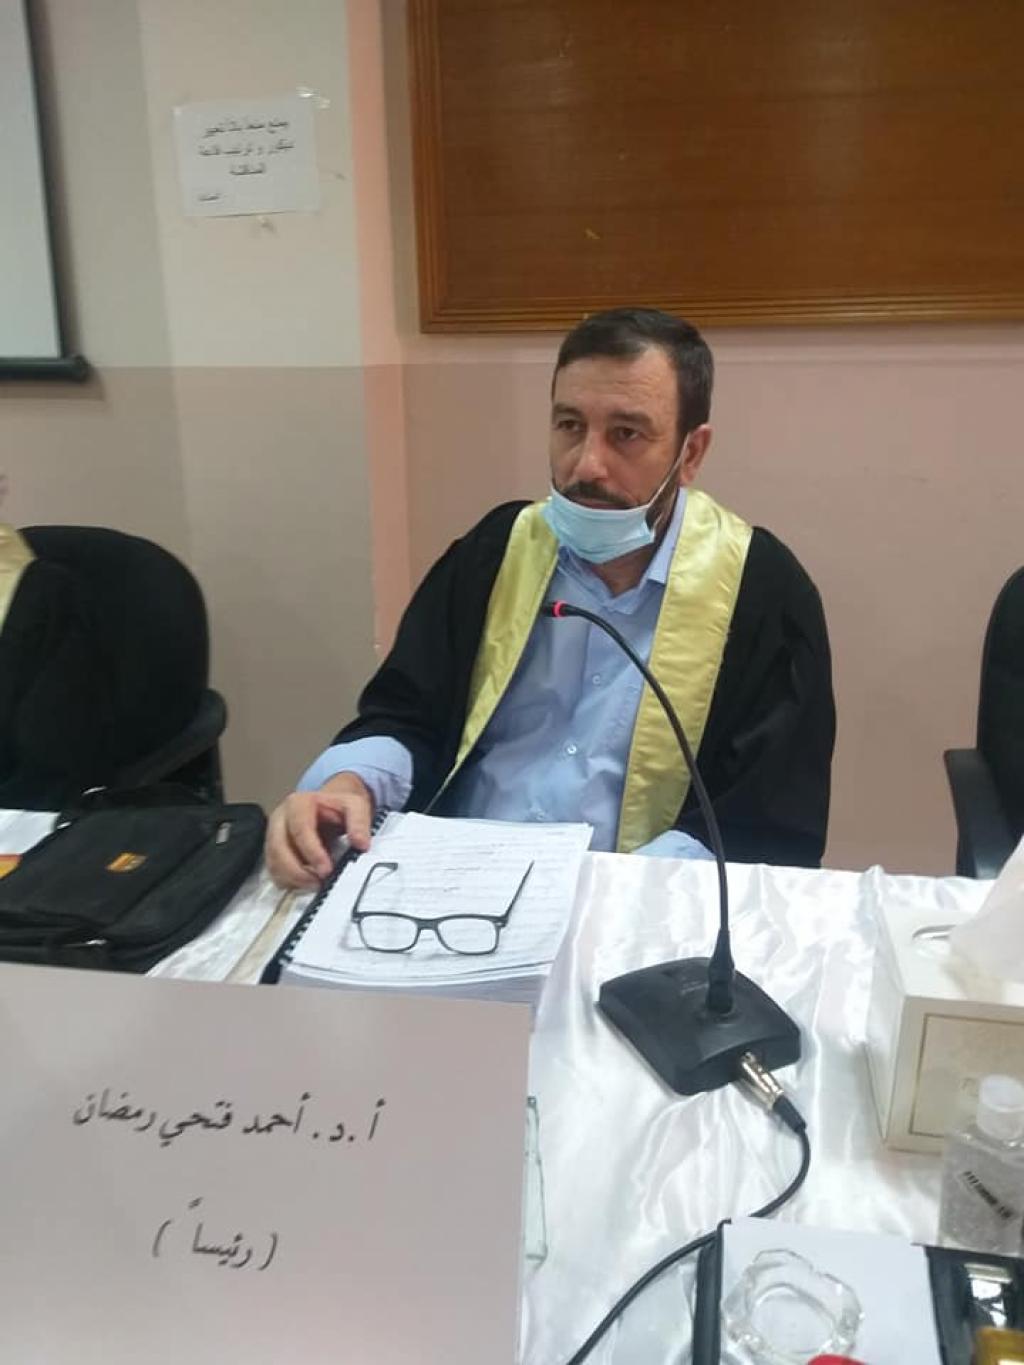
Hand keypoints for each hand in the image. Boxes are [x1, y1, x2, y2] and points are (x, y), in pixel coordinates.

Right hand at [265, 772, 372, 889]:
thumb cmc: (338, 808)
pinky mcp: (273, 851)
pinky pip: (274, 870)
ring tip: (315, 885)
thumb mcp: (355, 806)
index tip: (326, 870)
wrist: (329, 809)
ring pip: (273, 862)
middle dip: (297, 871)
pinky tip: (306, 884)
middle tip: (318, 883)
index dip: (312, 852)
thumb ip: (359, 822)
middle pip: (278, 847)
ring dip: (292, 878)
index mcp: (298, 804)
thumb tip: (361, 844)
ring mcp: (273, 835)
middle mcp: (280, 818)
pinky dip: (288, 881)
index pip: (300, 829)